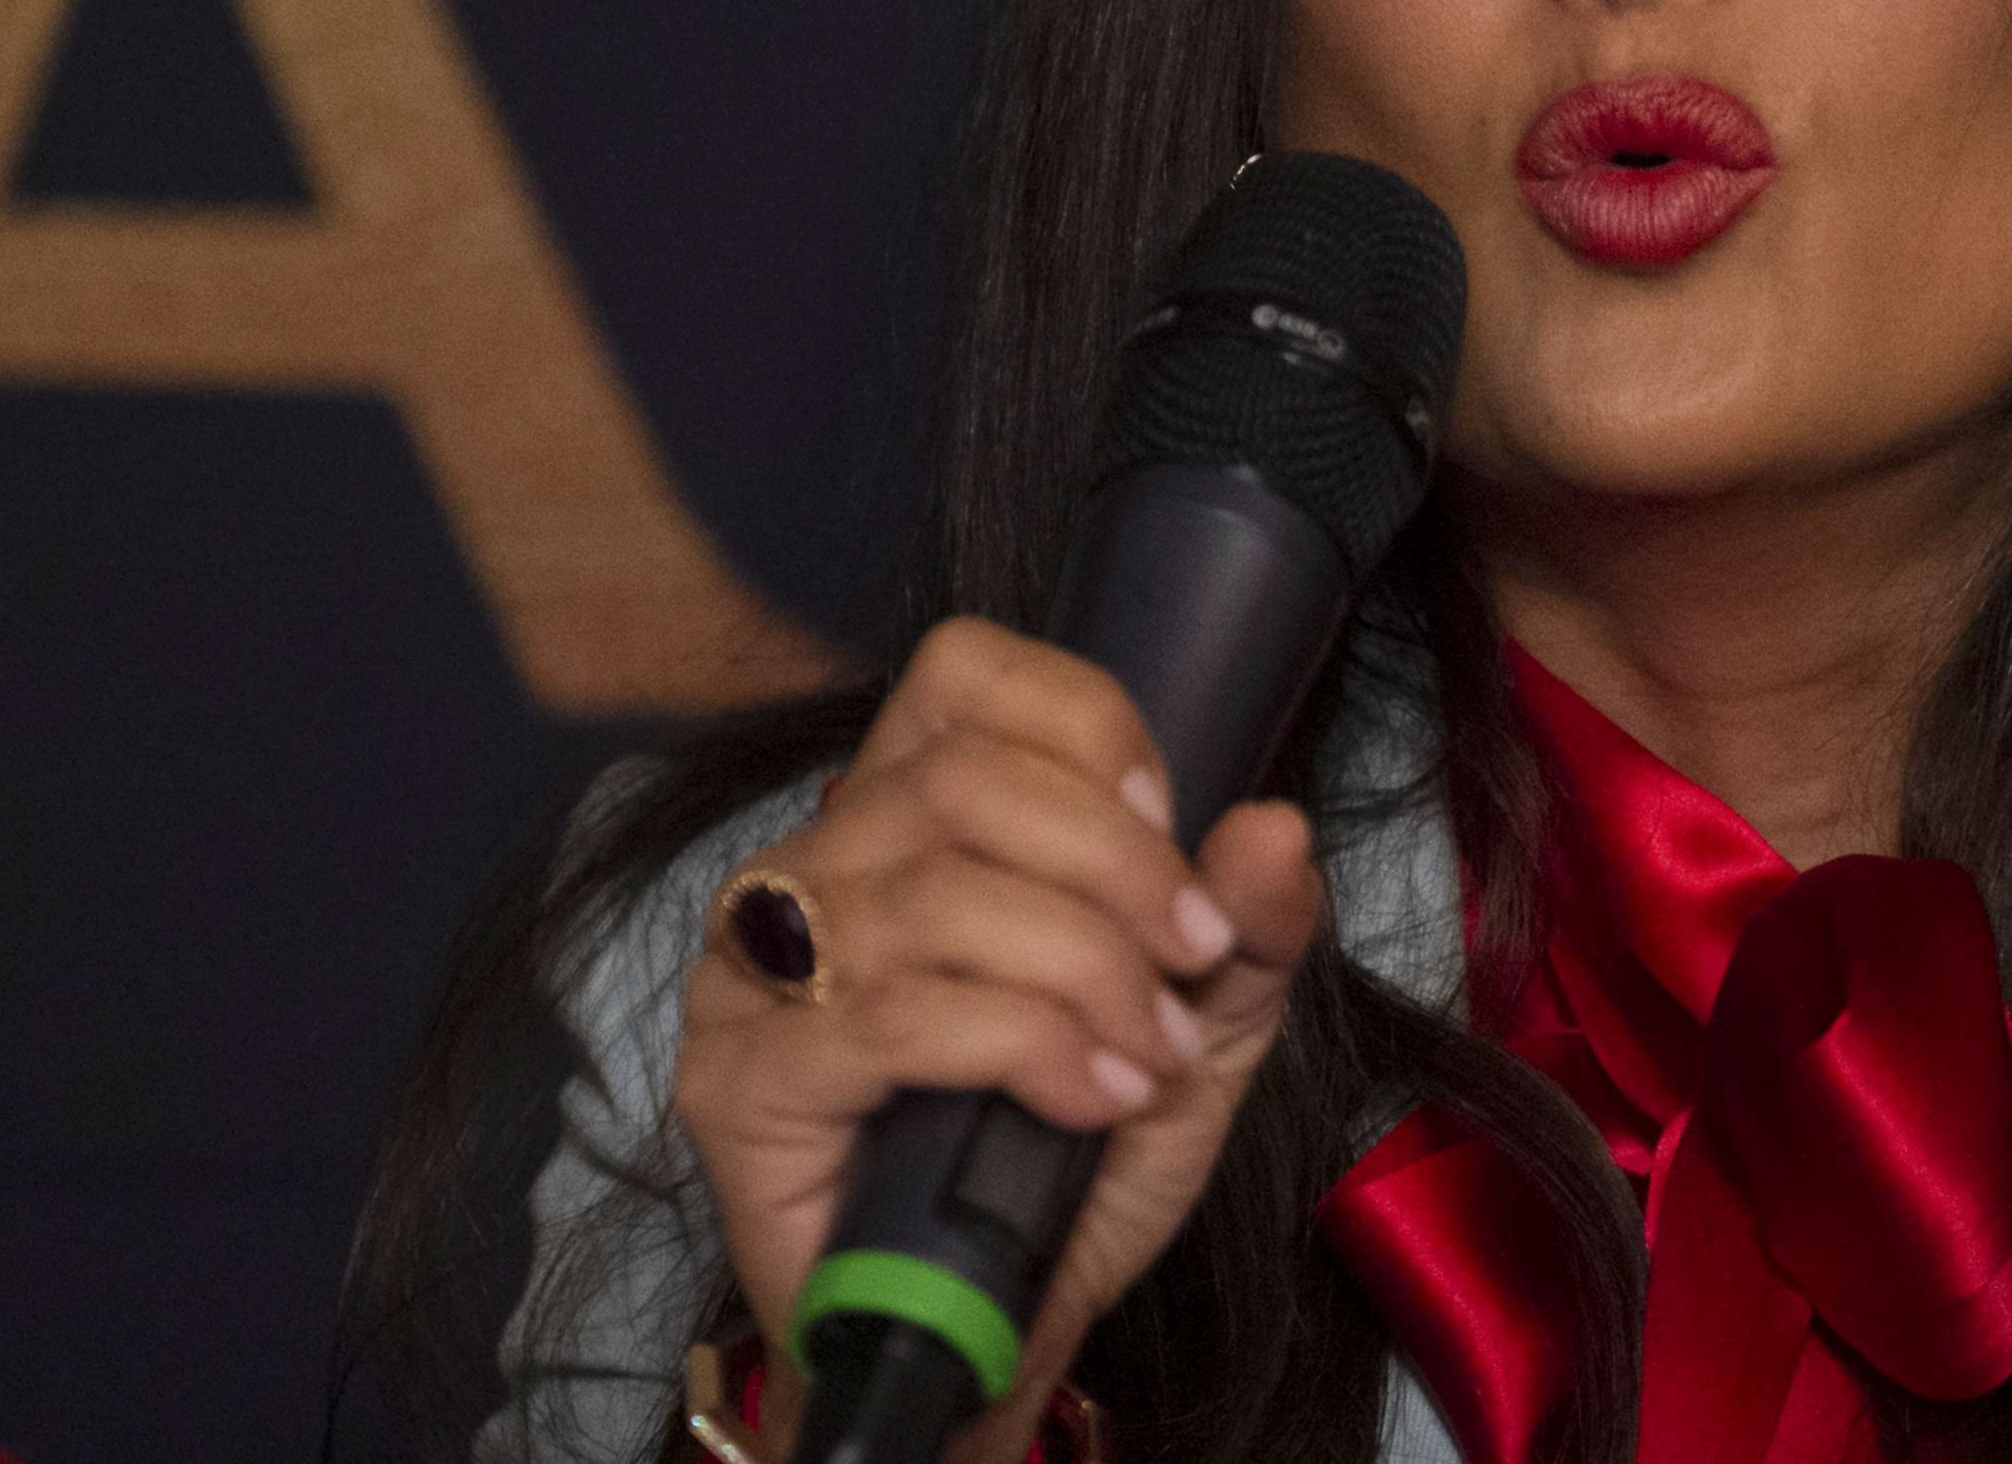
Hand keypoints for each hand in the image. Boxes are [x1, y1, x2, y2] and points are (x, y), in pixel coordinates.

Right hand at [671, 617, 1321, 1461]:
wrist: (990, 1333)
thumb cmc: (1068, 1163)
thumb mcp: (1195, 1031)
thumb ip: (1246, 928)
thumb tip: (1272, 827)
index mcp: (904, 818)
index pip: (962, 678)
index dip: (1082, 726)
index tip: (1172, 825)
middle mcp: (811, 869)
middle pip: (959, 782)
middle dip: (1111, 865)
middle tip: (1190, 956)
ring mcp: (758, 974)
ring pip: (935, 899)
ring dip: (1082, 972)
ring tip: (1148, 1053)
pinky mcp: (739, 1082)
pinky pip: (891, 1019)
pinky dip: (1023, 1045)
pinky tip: (1091, 1095)